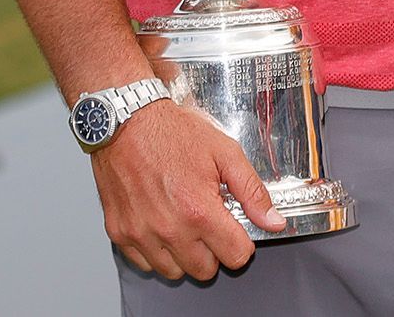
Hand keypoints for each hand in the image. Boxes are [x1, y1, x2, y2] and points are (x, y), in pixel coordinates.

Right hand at [92, 100, 286, 280]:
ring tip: (184, 223)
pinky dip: (155, 251)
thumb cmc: (172, 133)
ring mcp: (141, 234)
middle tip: (208, 222)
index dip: (241, 243)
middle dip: (214, 250)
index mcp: (199, 211)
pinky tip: (161, 225)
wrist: (126, 121)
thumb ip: (252, 191)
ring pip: (174, 272)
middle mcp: (170, 230)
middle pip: (205, 271)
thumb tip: (273, 221)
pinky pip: (144, 264)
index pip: (235, 257)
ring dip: (184, 255)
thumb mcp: (225, 153)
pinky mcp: (120, 233)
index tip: (235, 229)